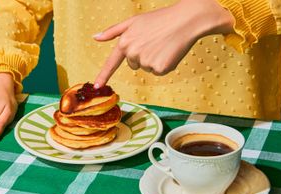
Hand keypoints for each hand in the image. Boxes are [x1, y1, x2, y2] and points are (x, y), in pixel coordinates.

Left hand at [93, 0, 233, 87]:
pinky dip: (164, 64)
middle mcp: (133, 53)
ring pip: (146, 68)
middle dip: (142, 55)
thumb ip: (113, 31)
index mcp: (125, 41)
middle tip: (154, 41)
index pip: (111, 62)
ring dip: (154, 59)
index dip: (103, 75)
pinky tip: (169, 52)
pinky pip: (158, 72)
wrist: (185, 20)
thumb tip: (95, 37)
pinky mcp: (159, 68)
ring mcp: (146, 61)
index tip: (96, 86)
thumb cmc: (160, 19)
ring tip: (162, 44)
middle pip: (134, 64)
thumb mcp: (134, 21)